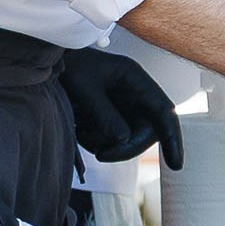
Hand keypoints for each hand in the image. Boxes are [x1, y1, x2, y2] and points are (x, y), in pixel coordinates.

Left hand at [60, 49, 183, 169]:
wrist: (48, 61)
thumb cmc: (69, 66)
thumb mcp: (84, 89)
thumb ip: (104, 114)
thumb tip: (123, 140)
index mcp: (134, 78)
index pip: (163, 111)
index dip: (172, 138)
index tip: (176, 165)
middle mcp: (134, 93)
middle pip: (146, 130)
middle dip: (127, 147)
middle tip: (101, 154)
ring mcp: (123, 105)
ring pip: (128, 138)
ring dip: (107, 143)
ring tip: (81, 132)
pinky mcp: (111, 115)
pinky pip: (113, 138)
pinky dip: (97, 140)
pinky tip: (80, 129)